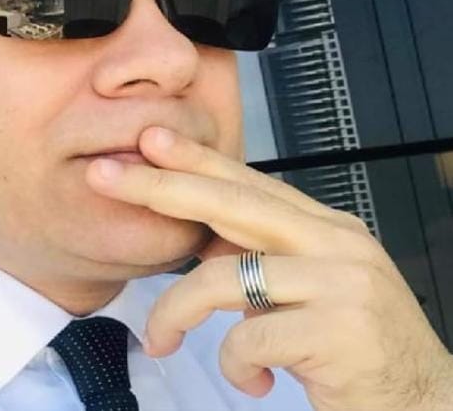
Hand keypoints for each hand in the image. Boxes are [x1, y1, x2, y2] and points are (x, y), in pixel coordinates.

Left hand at [85, 126, 452, 410]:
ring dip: (176, 311)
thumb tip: (203, 239)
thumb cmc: (358, 346)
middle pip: (230, 202)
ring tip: (160, 341)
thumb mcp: (310, 288)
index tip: (147, 140)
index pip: (247, 182)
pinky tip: (256, 380)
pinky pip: (248, 337)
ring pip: (223, 276)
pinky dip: (236, 364)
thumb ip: (262, 257)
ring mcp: (339, 282)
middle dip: (159, 187)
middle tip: (105, 176)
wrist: (426, 403)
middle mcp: (334, 243)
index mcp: (325, 227)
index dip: (194, 158)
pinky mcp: (338, 330)